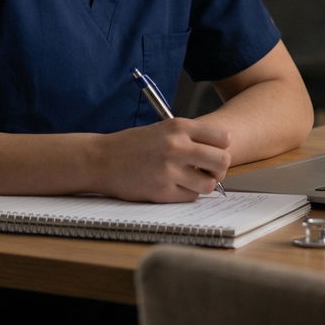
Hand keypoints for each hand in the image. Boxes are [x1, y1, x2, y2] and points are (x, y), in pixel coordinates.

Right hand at [88, 118, 230, 202]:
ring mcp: (169, 170)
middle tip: (207, 171)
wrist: (101, 159)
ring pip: (209, 184)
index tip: (212, 153)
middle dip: (218, 170)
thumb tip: (219, 154)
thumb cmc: (133, 145)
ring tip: (187, 180)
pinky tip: (172, 186)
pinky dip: (185, 194)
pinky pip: (190, 197)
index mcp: (178, 127)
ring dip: (202, 185)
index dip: (221, 148)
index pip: (223, 138)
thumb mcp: (162, 129)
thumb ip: (189, 138)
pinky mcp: (161, 191)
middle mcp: (176, 146)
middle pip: (222, 162)